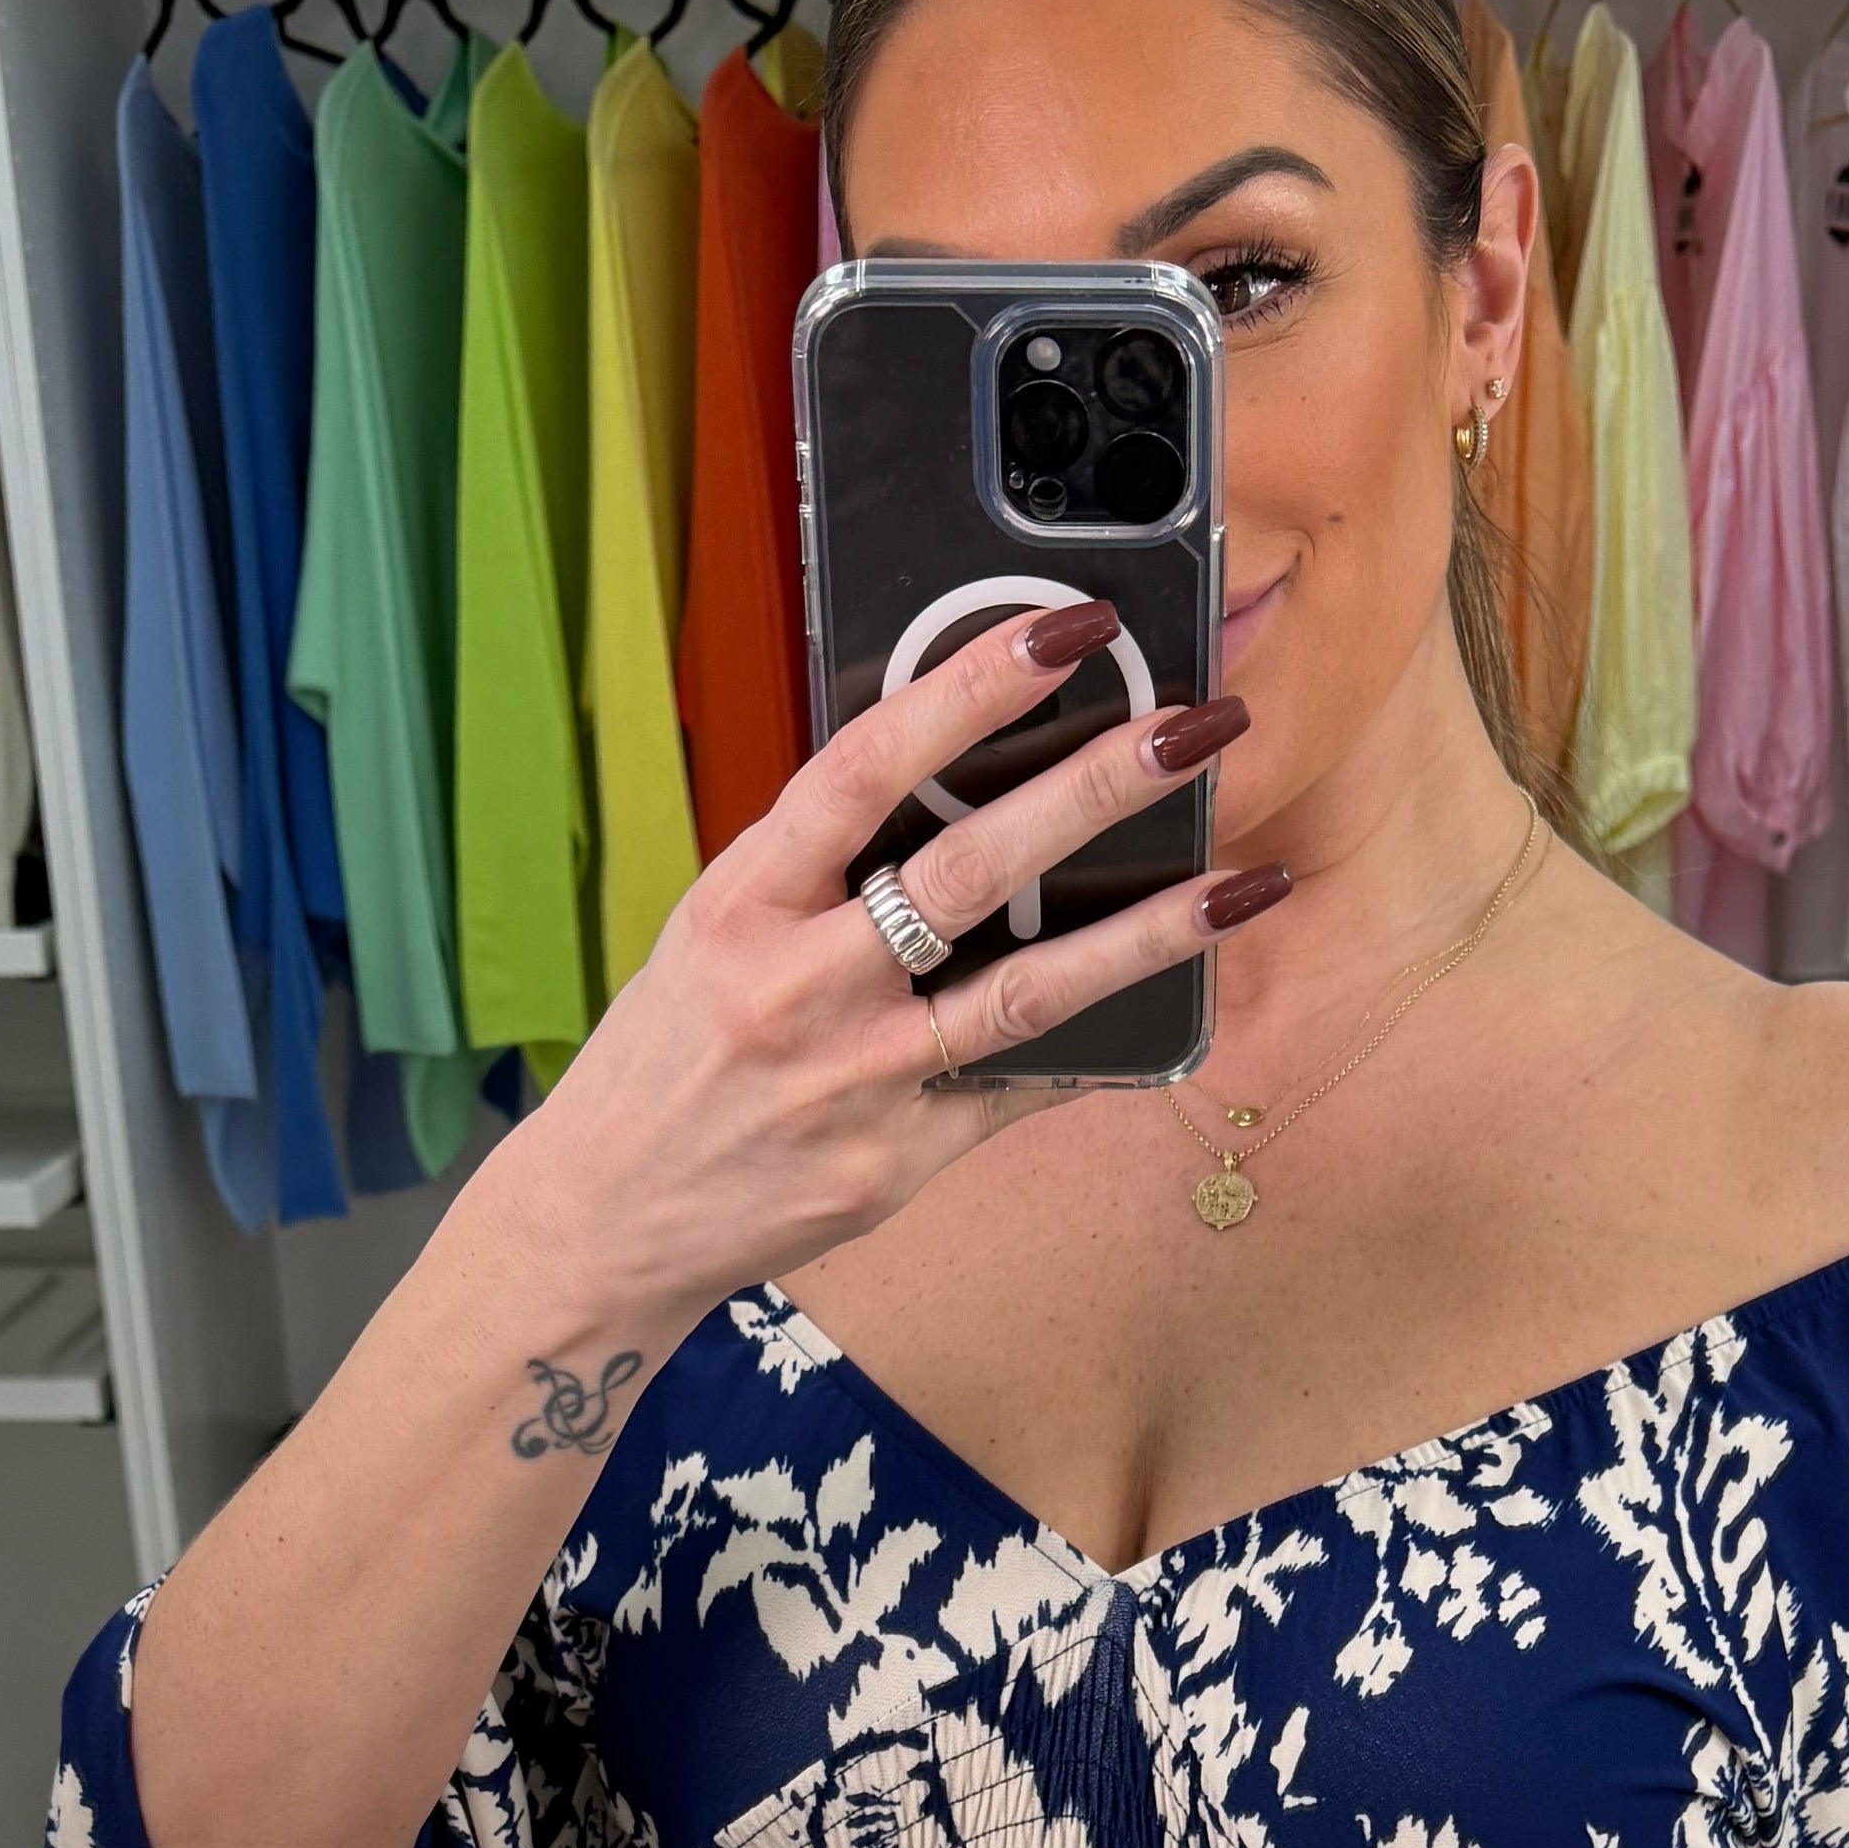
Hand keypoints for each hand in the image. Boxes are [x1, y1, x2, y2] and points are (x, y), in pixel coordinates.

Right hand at [499, 599, 1277, 1340]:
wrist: (608, 1217)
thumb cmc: (671, 1056)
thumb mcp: (715, 932)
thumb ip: (817, 865)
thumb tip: (948, 775)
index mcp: (743, 902)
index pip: (866, 768)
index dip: (970, 688)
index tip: (1065, 630)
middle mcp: (799, 986)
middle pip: (968, 868)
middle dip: (1095, 787)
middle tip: (1196, 728)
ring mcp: (856, 1081)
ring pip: (1028, 992)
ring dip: (1146, 933)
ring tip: (1240, 882)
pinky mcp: (897, 1160)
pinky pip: (1022, 1089)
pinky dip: (1101, 1046)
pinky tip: (1180, 1004)